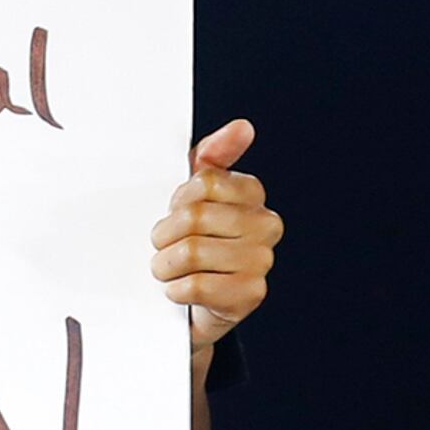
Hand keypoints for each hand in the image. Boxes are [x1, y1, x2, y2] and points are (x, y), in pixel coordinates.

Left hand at [150, 120, 279, 353]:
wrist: (192, 302)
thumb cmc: (192, 241)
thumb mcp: (194, 193)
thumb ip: (213, 155)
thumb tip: (243, 127)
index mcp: (253, 194)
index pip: (204, 182)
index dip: (177, 200)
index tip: (174, 211)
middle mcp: (266, 225)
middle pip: (195, 217)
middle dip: (165, 234)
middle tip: (164, 245)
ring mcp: (261, 261)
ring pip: (193, 252)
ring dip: (166, 265)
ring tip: (169, 268)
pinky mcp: (250, 295)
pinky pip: (197, 286)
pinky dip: (176, 290)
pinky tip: (179, 290)